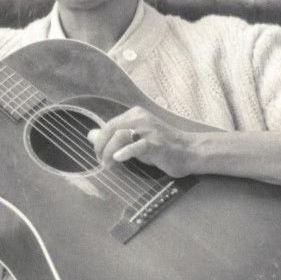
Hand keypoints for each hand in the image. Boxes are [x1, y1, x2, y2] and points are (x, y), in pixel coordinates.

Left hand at [88, 107, 202, 177]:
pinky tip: (118, 159)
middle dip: (101, 147)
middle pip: (112, 128)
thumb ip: (114, 137)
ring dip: (109, 153)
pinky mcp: (157, 144)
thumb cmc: (162, 146)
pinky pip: (138, 146)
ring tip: (107, 165)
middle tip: (100, 161)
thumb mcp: (135, 139)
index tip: (98, 155)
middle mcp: (141, 118)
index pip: (110, 125)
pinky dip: (125, 152)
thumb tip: (90, 134)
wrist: (189, 151)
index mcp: (136, 114)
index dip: (100, 141)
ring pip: (121, 136)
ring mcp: (150, 130)